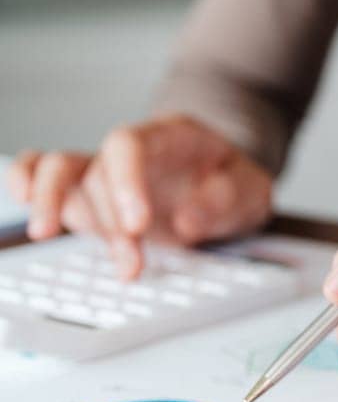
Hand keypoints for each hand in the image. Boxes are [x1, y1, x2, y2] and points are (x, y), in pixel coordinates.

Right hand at [6, 115, 272, 278]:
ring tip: (53, 240)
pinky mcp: (87, 194)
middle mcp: (129, 150)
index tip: (136, 226)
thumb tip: (188, 219)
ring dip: (57, 209)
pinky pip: (41, 171)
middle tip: (132, 264)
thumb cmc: (231, 181)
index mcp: (170, 137)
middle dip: (108, 223)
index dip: (124, 182)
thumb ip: (227, 198)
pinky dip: (24, 180)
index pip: (129, 144)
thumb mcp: (251, 188)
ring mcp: (103, 170)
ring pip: (61, 174)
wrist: (222, 179)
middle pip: (97, 171)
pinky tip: (20, 198)